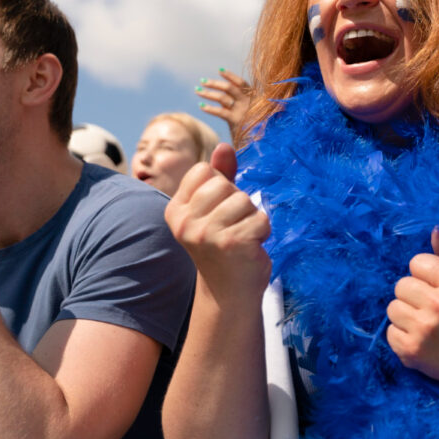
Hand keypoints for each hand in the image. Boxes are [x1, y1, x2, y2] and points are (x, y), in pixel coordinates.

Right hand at [165, 143, 271, 298]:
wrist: (230, 293)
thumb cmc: (224, 245)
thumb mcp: (216, 209)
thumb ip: (220, 176)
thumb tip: (224, 145)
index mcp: (175, 210)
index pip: (203, 171)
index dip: (220, 186)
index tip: (218, 213)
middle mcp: (185, 222)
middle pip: (224, 184)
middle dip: (238, 203)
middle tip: (232, 228)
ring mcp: (207, 234)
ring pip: (244, 200)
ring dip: (252, 218)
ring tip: (242, 238)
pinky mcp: (232, 243)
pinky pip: (261, 219)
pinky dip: (263, 231)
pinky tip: (251, 247)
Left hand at [196, 69, 251, 141]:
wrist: (260, 141)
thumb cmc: (254, 126)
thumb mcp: (248, 111)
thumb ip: (237, 102)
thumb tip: (222, 93)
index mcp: (253, 97)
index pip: (241, 83)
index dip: (230, 76)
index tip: (220, 70)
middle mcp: (248, 102)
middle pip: (229, 88)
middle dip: (214, 83)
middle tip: (202, 81)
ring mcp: (242, 111)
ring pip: (222, 98)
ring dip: (208, 93)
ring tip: (197, 90)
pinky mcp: (236, 121)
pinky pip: (221, 112)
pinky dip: (210, 108)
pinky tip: (201, 106)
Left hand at [387, 228, 438, 391]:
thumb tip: (433, 232)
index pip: (417, 262)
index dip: (424, 274)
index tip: (434, 287)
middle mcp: (438, 305)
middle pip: (401, 284)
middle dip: (412, 294)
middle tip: (428, 307)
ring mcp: (422, 329)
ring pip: (392, 307)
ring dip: (405, 314)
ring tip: (423, 324)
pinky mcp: (410, 351)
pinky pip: (390, 331)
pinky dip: (401, 335)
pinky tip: (419, 339)